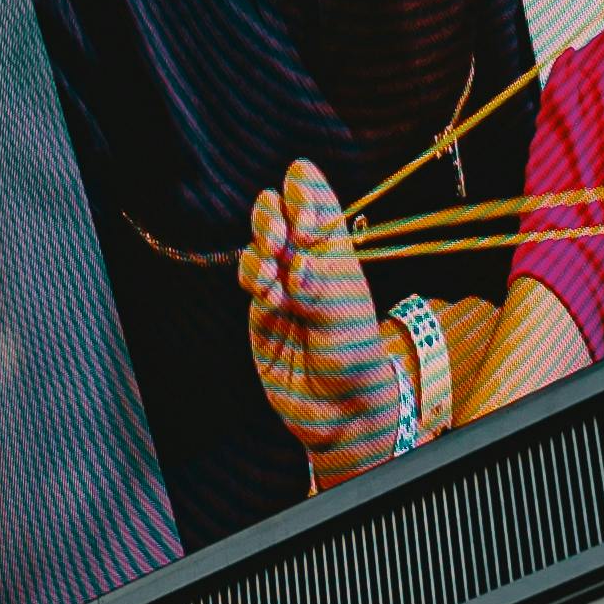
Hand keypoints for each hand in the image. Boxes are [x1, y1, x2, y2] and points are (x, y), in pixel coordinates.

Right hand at [237, 165, 406, 482]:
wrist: (339, 412)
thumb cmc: (355, 358)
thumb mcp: (346, 320)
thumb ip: (320, 290)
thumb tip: (296, 263)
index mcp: (334, 250)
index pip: (315, 199)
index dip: (305, 191)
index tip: (306, 213)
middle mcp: (304, 260)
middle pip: (277, 211)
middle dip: (271, 213)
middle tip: (279, 238)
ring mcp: (279, 284)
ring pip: (256, 243)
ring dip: (259, 247)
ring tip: (271, 272)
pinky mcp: (259, 311)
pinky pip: (249, 281)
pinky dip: (253, 280)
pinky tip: (268, 297)